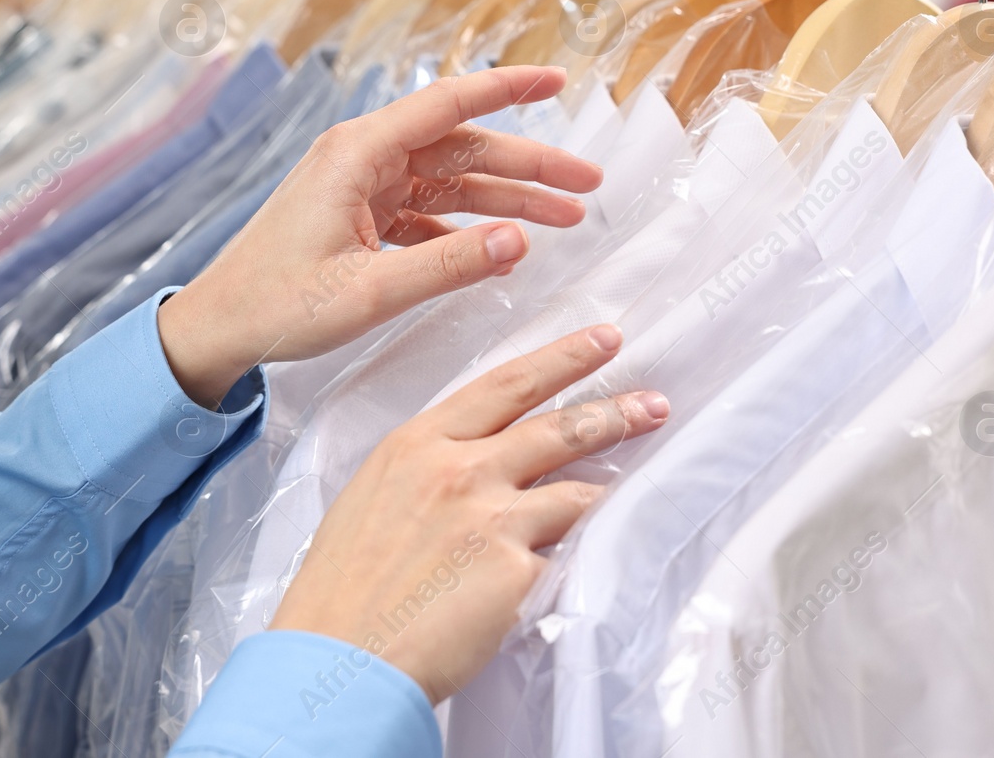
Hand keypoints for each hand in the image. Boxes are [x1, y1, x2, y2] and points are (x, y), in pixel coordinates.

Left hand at [157, 66, 601, 403]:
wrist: (217, 328)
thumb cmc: (275, 305)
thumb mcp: (369, 291)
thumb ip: (448, 264)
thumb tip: (520, 240)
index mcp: (357, 154)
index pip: (448, 104)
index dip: (509, 88)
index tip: (560, 77)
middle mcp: (361, 158)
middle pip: (462, 146)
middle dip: (529, 163)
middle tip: (588, 183)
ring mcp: (361, 187)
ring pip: (451, 179)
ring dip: (506, 198)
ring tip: (566, 217)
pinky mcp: (359, 216)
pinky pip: (428, 209)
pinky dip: (468, 225)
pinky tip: (504, 247)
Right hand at [268, 325, 668, 702]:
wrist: (338, 653)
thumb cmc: (343, 586)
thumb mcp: (376, 496)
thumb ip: (430, 469)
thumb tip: (482, 465)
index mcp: (418, 444)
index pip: (505, 385)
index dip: (561, 358)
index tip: (601, 340)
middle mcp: (460, 470)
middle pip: (557, 427)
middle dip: (614, 411)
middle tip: (654, 403)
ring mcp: (492, 519)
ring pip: (576, 492)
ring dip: (613, 489)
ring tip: (640, 486)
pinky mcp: (516, 571)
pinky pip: (564, 557)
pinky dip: (578, 559)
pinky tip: (593, 561)